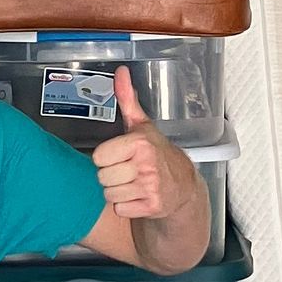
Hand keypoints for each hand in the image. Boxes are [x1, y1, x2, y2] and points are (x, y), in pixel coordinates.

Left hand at [90, 67, 197, 223]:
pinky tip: (138, 197)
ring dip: (118, 192)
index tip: (120, 155)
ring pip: (109, 194)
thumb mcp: (141, 125)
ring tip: (133, 183)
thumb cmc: (157, 153)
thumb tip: (120, 72)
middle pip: (102, 177)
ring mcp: (151, 187)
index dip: (106, 157)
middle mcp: (146, 164)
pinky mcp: (152, 207)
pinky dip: (126, 206)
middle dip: (111, 176)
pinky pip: (120, 209)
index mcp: (140, 142)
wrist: (183, 186)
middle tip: (127, 170)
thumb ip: (127, 99)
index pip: (98, 157)